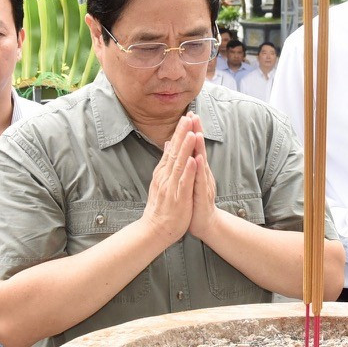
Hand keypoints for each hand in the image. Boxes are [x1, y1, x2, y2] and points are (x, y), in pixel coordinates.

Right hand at [141, 116, 196, 245]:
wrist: (154, 230)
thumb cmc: (161, 206)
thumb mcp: (162, 181)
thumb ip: (166, 162)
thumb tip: (169, 144)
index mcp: (163, 172)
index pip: (172, 148)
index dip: (179, 133)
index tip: (186, 117)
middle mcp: (166, 176)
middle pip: (175, 152)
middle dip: (182, 134)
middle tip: (188, 117)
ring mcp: (171, 186)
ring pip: (179, 164)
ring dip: (186, 148)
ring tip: (192, 132)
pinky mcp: (178, 198)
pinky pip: (184, 182)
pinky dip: (188, 171)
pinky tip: (193, 160)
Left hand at [185, 117, 219, 240]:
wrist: (205, 224)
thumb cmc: (195, 201)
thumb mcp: (190, 180)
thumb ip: (187, 164)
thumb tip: (181, 148)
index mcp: (197, 170)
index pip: (194, 147)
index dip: (192, 130)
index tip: (188, 114)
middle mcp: (202, 174)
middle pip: (199, 150)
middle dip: (197, 132)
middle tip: (194, 115)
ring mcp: (204, 184)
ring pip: (201, 163)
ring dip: (200, 148)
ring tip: (197, 133)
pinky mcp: (202, 195)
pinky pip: (200, 181)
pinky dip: (199, 170)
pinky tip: (198, 160)